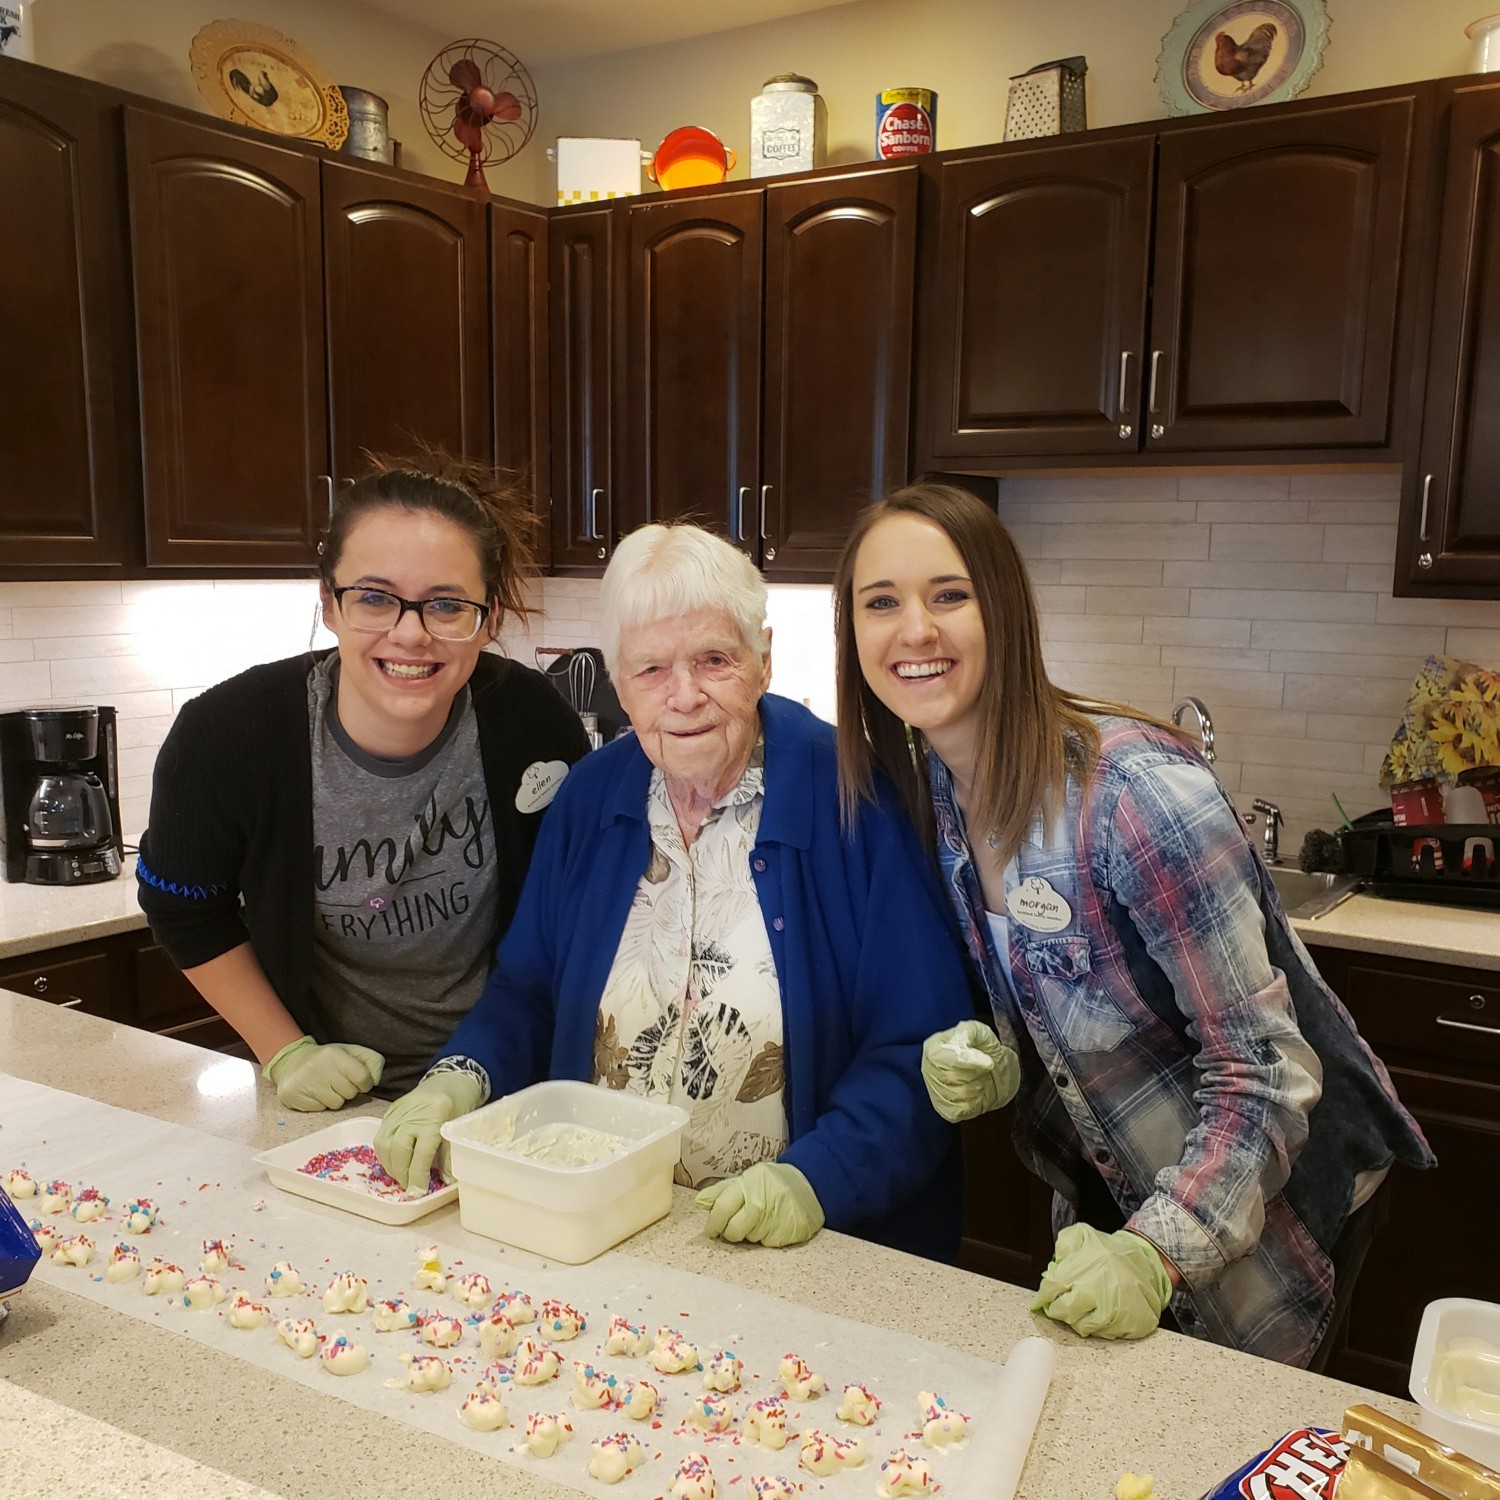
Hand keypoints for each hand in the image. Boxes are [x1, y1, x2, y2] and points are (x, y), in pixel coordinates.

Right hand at [262, 1036, 383, 1111]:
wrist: (291, 1061)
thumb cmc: (328, 1059)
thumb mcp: (351, 1052)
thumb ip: (372, 1061)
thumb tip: (374, 1081)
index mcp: (335, 1054)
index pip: (363, 1077)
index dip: (365, 1083)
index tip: (359, 1081)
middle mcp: (319, 1067)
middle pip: (350, 1093)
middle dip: (348, 1090)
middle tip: (337, 1081)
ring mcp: (305, 1082)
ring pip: (336, 1104)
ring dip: (334, 1098)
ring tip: (325, 1086)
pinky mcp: (293, 1096)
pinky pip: (320, 1110)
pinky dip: (321, 1104)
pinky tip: (314, 1092)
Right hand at [373, 1071, 484, 1192]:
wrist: (449, 1079)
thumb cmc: (459, 1105)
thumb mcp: (457, 1128)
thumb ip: (448, 1154)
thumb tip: (444, 1181)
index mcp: (435, 1117)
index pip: (422, 1152)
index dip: (418, 1175)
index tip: (418, 1191)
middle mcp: (413, 1114)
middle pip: (398, 1148)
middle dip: (401, 1173)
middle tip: (408, 1187)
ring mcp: (398, 1111)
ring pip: (384, 1143)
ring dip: (390, 1165)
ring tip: (401, 1177)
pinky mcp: (390, 1111)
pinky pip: (380, 1136)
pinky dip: (385, 1154)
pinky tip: (394, 1162)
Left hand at [696, 1162, 824, 1247]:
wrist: (811, 1184)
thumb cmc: (773, 1182)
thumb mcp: (748, 1178)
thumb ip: (722, 1190)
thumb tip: (700, 1202)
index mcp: (750, 1182)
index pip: (722, 1207)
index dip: (713, 1223)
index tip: (711, 1231)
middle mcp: (763, 1199)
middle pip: (734, 1230)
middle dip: (731, 1233)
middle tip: (736, 1228)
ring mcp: (778, 1216)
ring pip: (751, 1239)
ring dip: (751, 1234)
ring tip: (761, 1220)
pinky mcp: (791, 1230)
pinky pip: (769, 1244)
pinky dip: (768, 1238)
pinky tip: (774, 1225)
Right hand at [920, 1020, 1020, 1122]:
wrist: (992, 1072)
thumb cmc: (983, 1050)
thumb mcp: (979, 1032)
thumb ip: (970, 1032)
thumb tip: (964, 1044)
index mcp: (934, 1047)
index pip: (949, 1057)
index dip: (971, 1060)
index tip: (989, 1063)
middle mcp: (929, 1069)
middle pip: (953, 1077)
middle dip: (976, 1074)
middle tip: (983, 1070)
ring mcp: (934, 1091)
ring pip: (960, 1094)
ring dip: (977, 1088)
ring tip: (979, 1080)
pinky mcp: (944, 1109)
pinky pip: (961, 1110)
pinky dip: (975, 1103)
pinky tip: (976, 1094)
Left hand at [1029, 1224, 1172, 1339]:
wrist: (1150, 1262)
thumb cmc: (1114, 1251)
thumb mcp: (1085, 1235)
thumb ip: (1064, 1244)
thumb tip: (1052, 1266)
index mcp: (1086, 1267)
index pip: (1054, 1286)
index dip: (1043, 1296)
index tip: (1040, 1301)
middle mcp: (1100, 1290)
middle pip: (1065, 1311)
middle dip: (1057, 1310)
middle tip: (1057, 1307)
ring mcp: (1117, 1310)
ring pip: (1084, 1327)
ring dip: (1077, 1320)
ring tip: (1080, 1309)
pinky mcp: (1131, 1324)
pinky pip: (1106, 1335)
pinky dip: (1099, 1328)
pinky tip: (1098, 1316)